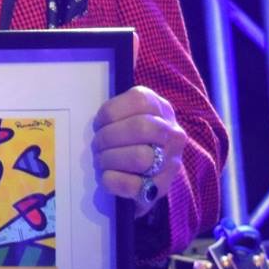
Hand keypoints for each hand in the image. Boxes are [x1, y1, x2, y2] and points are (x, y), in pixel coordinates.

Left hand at [90, 85, 185, 213]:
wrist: (145, 178)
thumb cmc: (128, 139)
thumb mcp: (127, 113)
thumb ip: (121, 102)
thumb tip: (121, 80)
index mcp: (161, 108)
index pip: (139, 100)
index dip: (111, 113)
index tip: (99, 124)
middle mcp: (172, 133)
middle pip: (141, 128)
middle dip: (109, 138)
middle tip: (97, 146)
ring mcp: (170, 163)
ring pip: (140, 157)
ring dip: (110, 159)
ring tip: (101, 161)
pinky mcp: (161, 188)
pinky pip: (133, 185)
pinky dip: (112, 180)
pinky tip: (106, 177)